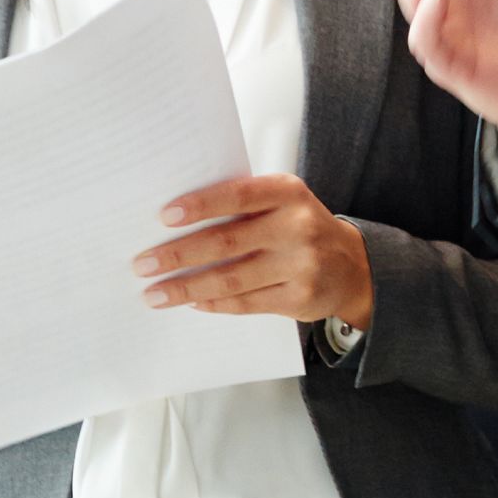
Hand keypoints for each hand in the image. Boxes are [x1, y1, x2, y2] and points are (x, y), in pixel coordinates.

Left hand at [136, 173, 373, 325]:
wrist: (354, 265)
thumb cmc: (300, 227)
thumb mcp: (282, 202)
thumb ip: (242, 206)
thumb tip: (174, 223)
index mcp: (288, 193)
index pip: (238, 196)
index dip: (200, 206)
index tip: (164, 217)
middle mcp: (297, 226)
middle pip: (227, 242)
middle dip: (178, 255)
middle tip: (144, 264)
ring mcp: (301, 265)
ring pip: (231, 279)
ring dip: (186, 288)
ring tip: (155, 293)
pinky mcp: (299, 298)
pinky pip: (245, 303)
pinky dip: (213, 304)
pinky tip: (192, 302)